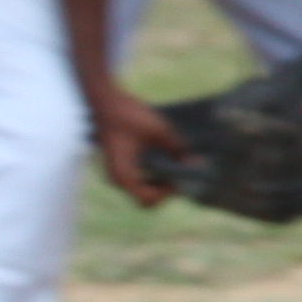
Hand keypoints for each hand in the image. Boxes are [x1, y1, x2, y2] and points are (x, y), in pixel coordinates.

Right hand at [83, 84, 190, 208]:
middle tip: (179, 174)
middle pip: (145, 200)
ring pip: (142, 191)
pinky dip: (151, 176)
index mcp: (124, 175)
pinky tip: (162, 160)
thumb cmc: (129, 115)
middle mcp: (118, 180)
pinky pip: (137, 180)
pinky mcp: (119, 166)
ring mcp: (117, 174)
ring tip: (173, 166)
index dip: (167, 193)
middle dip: (165, 190)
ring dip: (158, 183)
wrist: (106, 102)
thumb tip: (195, 161)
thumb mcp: (159, 130)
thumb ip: (177, 148)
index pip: (148, 199)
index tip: (179, 177)